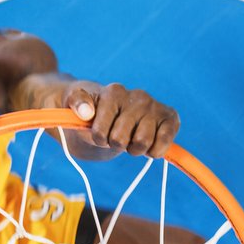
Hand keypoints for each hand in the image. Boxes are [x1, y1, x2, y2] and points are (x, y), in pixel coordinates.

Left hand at [63, 81, 178, 158]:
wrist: (110, 114)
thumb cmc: (91, 111)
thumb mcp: (74, 102)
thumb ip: (76, 102)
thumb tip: (86, 113)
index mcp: (114, 92)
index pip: (100, 132)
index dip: (98, 138)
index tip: (97, 130)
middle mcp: (138, 96)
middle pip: (120, 140)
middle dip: (115, 144)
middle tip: (116, 135)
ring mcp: (154, 107)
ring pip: (142, 143)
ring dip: (134, 149)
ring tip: (131, 138)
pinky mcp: (170, 118)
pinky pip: (165, 141)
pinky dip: (155, 151)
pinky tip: (149, 146)